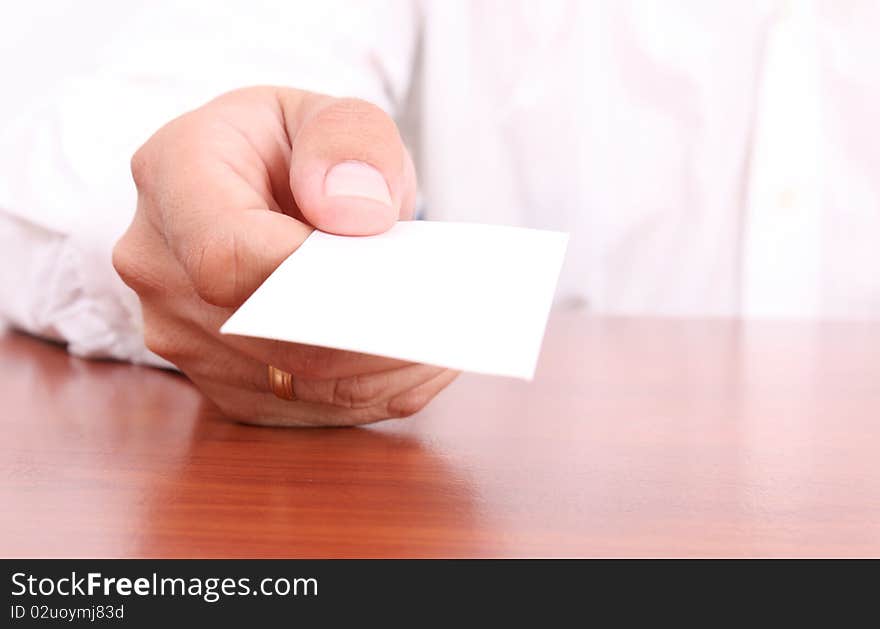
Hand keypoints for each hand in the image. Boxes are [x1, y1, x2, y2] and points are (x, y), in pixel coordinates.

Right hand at [113, 87, 457, 425]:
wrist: (264, 187)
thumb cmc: (300, 147)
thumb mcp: (335, 114)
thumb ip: (349, 142)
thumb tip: (356, 216)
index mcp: (173, 174)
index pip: (228, 250)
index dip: (311, 275)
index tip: (387, 272)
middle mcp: (159, 263)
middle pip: (268, 330)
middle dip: (369, 330)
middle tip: (445, 317)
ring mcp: (181, 332)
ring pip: (294, 382)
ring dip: (383, 371)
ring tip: (446, 341)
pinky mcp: (221, 380)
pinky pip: (302, 409)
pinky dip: (372, 394)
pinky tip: (419, 366)